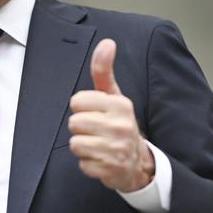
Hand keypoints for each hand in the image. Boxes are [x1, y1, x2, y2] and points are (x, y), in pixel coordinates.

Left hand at [68, 39, 154, 191]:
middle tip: (95, 131)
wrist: (138, 162)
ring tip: (98, 145)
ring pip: (76, 144)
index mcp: (120, 105)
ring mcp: (117, 150)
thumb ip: (104, 70)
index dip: (81, 108)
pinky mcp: (112, 170)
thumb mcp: (113, 96)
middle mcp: (121, 126)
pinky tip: (101, 159)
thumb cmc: (119, 123)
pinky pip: (82, 164)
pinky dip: (88, 164)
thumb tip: (107, 42)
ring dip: (82, 146)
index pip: (77, 101)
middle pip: (74, 123)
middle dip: (80, 128)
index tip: (94, 113)